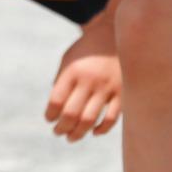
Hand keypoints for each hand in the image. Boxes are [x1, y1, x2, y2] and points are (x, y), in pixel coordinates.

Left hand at [47, 18, 121, 141]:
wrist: (118, 34)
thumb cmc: (88, 49)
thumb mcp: (69, 58)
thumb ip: (61, 81)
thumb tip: (56, 110)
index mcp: (73, 71)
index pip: (56, 101)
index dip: (50, 114)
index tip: (49, 119)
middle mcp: (89, 81)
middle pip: (71, 115)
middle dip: (61, 128)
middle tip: (58, 132)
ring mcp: (107, 88)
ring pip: (89, 121)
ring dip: (78, 134)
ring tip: (71, 137)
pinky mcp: (122, 94)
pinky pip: (111, 119)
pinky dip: (101, 129)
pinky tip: (94, 132)